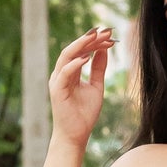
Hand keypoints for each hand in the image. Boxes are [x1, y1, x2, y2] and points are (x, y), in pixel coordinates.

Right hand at [48, 25, 114, 151]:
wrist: (76, 136)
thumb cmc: (84, 114)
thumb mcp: (96, 87)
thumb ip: (99, 68)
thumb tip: (104, 49)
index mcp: (69, 72)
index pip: (81, 51)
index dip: (94, 42)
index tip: (109, 34)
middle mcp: (61, 74)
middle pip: (74, 50)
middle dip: (89, 39)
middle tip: (104, 31)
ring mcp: (57, 81)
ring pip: (66, 57)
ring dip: (81, 46)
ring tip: (95, 37)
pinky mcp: (57, 91)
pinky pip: (64, 73)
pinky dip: (75, 64)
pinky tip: (87, 57)